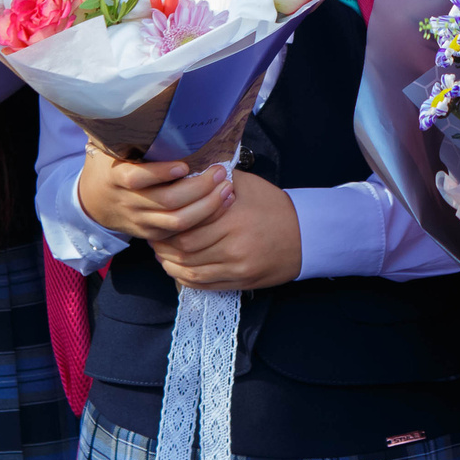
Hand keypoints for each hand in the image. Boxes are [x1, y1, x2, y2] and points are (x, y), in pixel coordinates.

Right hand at [77, 145, 233, 240]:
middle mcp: (128, 201)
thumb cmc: (109, 166)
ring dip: (207, 206)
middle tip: (219, 171)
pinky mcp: (151, 233)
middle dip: (198, 188)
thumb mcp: (111, 149)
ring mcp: (140, 220)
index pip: (136, 178)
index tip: (184, 164)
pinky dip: (204, 219)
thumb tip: (150, 103)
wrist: (92, 202)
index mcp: (116, 176)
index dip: (161, 173)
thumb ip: (129, 134)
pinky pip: (180, 233)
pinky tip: (222, 204)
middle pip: (167, 201)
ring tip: (226, 188)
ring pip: (178, 221)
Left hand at [150, 171, 300, 290]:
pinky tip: (177, 269)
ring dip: (171, 264)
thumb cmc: (273, 205)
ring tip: (161, 255)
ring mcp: (238, 266)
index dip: (167, 225)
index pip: (187, 225)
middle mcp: (234, 244)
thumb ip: (216, 178)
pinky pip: (205, 285)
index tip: (159, 218)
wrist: (305, 234)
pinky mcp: (242, 281)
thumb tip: (186, 173)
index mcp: (232, 217)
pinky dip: (186, 279)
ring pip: (191, 271)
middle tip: (154, 238)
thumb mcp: (246, 184)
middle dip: (164, 246)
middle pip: (186, 250)